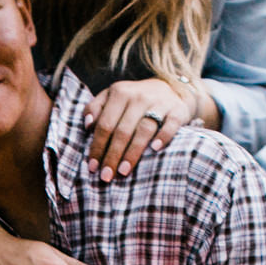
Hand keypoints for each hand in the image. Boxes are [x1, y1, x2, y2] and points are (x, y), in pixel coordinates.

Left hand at [85, 78, 217, 181]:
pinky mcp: (178, 110)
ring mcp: (159, 102)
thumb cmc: (135, 100)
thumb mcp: (113, 96)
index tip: (93, 167)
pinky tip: (155, 150)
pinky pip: (171, 124)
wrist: (173, 89)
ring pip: (144, 130)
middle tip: (106, 175)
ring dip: (133, 152)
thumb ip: (96, 107)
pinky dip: (164, 136)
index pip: (105, 124)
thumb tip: (87, 125)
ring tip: (124, 171)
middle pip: (122, 130)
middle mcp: (138, 96)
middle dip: (112, 155)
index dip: (98, 146)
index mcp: (119, 92)